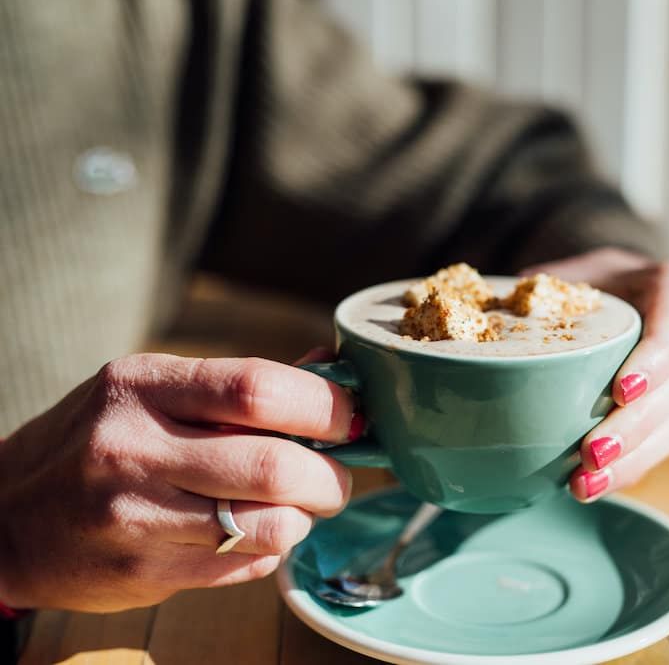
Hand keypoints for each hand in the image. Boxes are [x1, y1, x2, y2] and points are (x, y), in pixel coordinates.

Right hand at [0, 350, 358, 611]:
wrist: (7, 517)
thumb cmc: (99, 440)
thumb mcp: (150, 389)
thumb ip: (235, 386)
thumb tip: (332, 376)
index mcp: (142, 387)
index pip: (257, 390)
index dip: (325, 406)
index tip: (350, 418)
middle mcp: (133, 450)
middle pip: (274, 466)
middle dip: (330, 477)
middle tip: (336, 478)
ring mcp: (135, 518)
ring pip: (267, 526)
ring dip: (303, 519)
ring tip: (295, 508)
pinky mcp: (142, 575)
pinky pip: (243, 566)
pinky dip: (269, 550)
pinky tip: (252, 534)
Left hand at [523, 248, 668, 501]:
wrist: (627, 295)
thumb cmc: (592, 285)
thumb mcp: (569, 274)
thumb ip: (534, 292)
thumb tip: (480, 319)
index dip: (654, 362)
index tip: (620, 392)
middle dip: (635, 427)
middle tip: (590, 456)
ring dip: (633, 460)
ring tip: (585, 484)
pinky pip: (668, 444)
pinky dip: (631, 467)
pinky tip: (594, 484)